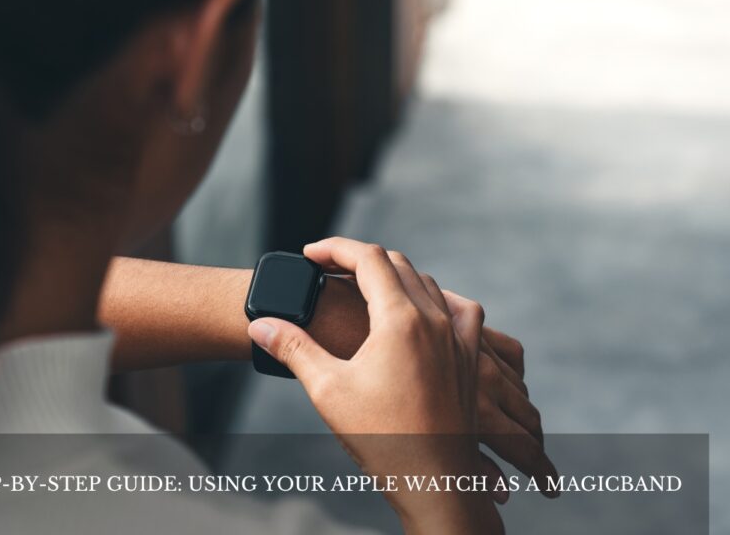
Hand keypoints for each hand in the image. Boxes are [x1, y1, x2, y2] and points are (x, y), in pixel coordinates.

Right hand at [306, 240, 558, 500]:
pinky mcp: (470, 357)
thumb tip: (259, 325)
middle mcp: (435, 319)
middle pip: (397, 263)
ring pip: (428, 283)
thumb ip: (293, 349)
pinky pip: (461, 308)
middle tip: (328, 271)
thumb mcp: (328, 389)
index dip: (334, 249)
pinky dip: (438, 297)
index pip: (368, 258)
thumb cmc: (382, 438)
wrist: (434, 480)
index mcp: (401, 319)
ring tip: (366, 287)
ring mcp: (458, 337)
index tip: (309, 255)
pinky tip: (428, 309)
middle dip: (359, 259)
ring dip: (394, 275)